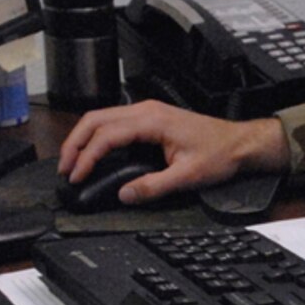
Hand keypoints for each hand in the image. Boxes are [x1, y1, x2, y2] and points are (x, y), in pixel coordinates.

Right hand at [56, 100, 287, 204]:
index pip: (107, 135)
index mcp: (152, 120)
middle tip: (64, 169)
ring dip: (82, 138)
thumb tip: (125, 194)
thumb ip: (154, 186)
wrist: (240, 143)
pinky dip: (96, 136)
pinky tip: (92, 152)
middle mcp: (146, 110)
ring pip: (101, 117)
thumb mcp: (187, 176)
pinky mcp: (149, 117)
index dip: (87, 157)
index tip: (77, 176)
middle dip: (74, 144)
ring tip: (72, 162)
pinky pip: (113, 121)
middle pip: (95, 119)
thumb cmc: (220, 153)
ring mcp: (147, 111)